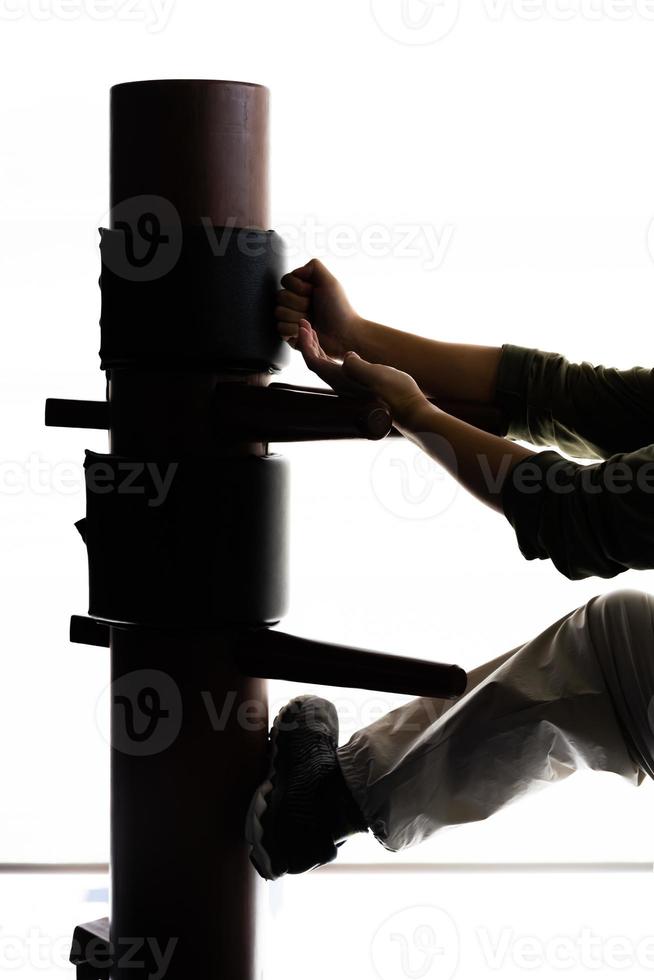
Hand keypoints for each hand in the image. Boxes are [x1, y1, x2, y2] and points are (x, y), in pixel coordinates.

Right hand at [275, 258, 360, 356]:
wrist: (343, 334)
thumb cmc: (339, 309)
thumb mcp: (330, 282)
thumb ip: (314, 267)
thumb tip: (296, 272)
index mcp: (302, 288)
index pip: (285, 280)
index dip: (298, 287)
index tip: (313, 292)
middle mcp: (295, 302)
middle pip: (280, 296)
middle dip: (299, 303)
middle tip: (313, 309)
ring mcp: (291, 318)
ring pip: (279, 312)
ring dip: (297, 317)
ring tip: (311, 321)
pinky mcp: (289, 334)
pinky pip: (280, 328)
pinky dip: (294, 330)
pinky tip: (306, 330)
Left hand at [296, 320, 428, 427]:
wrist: (410, 410)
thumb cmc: (395, 393)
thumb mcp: (376, 375)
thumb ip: (357, 366)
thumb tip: (347, 356)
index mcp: (341, 380)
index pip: (313, 362)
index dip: (305, 344)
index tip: (304, 326)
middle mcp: (341, 385)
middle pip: (315, 362)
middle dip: (307, 342)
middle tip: (304, 323)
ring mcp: (349, 386)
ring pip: (324, 365)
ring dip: (317, 347)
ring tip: (315, 332)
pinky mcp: (359, 386)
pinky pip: (336, 368)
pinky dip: (330, 355)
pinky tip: (340, 349)